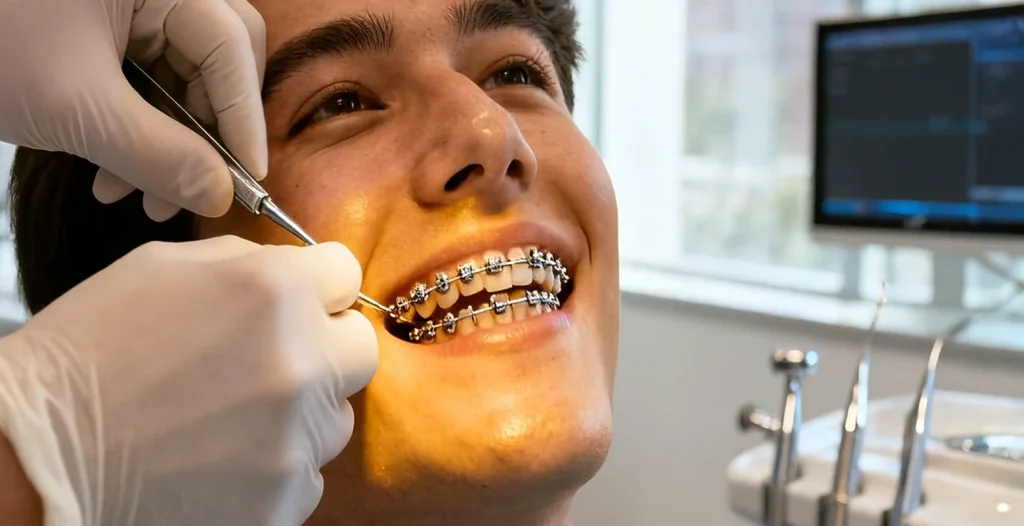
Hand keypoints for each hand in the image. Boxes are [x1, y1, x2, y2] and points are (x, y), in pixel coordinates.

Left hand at [0, 0, 266, 220]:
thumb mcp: (76, 108)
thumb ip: (159, 156)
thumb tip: (219, 195)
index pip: (229, 45)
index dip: (241, 118)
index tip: (247, 180)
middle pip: (217, 58)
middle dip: (204, 132)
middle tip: (193, 190)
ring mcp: (131, 1)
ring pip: (182, 75)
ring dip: (168, 142)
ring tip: (136, 197)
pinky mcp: (107, 23)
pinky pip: (147, 78)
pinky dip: (137, 129)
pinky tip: (110, 174)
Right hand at [0, 236, 377, 525]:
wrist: (34, 457)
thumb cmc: (87, 355)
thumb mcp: (159, 269)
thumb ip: (245, 262)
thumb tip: (296, 269)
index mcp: (273, 293)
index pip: (346, 274)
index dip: (320, 288)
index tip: (302, 303)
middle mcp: (299, 363)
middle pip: (359, 348)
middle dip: (325, 349)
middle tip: (272, 363)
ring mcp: (295, 439)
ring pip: (336, 416)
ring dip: (300, 412)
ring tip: (230, 417)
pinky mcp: (285, 499)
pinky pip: (308, 474)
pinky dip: (276, 467)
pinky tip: (220, 459)